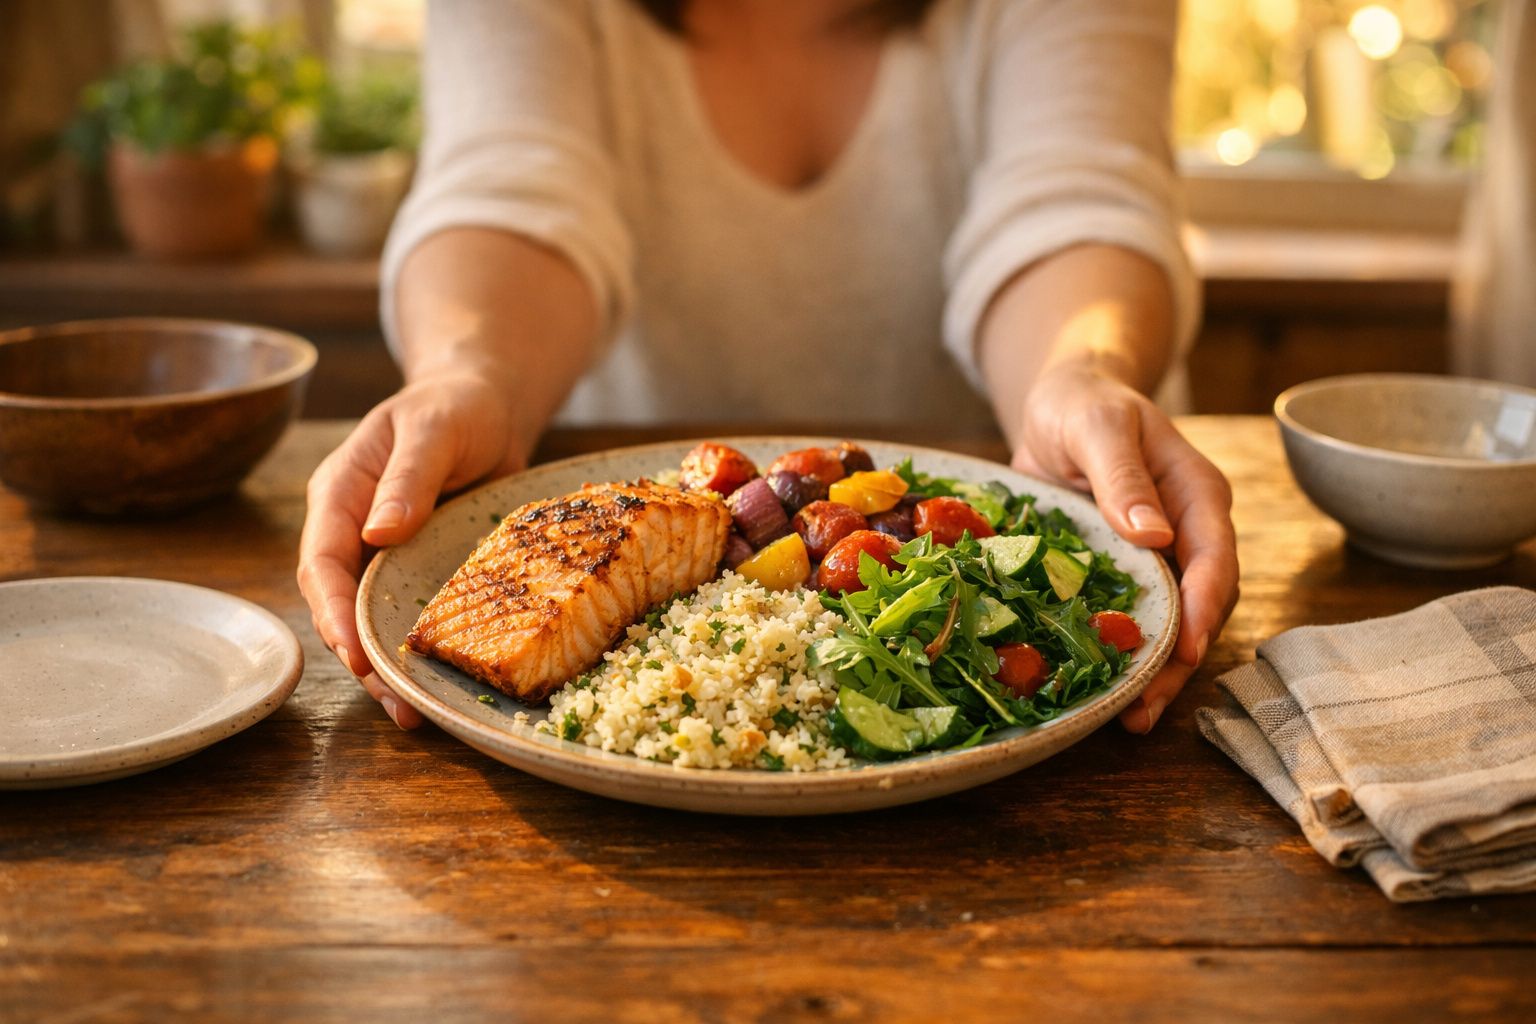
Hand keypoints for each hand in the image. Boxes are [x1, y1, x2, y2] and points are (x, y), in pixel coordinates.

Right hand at [297, 369, 526, 728]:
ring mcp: (385, 556)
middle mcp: (354, 531)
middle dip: (360, 658)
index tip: (354, 654)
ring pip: (372, 620)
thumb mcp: (433, 430)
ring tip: (414, 713)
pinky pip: (409, 616)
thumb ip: (408, 478)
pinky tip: (439, 686)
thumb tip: (379, 533)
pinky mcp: (419, 571)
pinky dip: (419, 650)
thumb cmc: (455, 408)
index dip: (333, 612)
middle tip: (395, 703)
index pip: (321, 562)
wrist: (487, 407)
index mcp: (340, 494)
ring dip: (388, 668)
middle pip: (340, 605)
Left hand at [1012, 365, 1238, 732]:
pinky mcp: (1123, 574)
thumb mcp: (1098, 426)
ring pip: (1170, 623)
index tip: (1187, 651)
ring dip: (1154, 672)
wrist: (1062, 403)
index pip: (1214, 559)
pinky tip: (1099, 690)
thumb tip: (1153, 534)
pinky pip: (1130, 618)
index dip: (1204, 608)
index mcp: (1197, 494)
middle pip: (1200, 606)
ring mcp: (1157, 558)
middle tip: (1144, 710)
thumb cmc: (1084, 404)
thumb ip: (1123, 476)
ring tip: (1127, 719)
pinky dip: (1119, 654)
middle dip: (1179, 661)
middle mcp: (1187, 532)